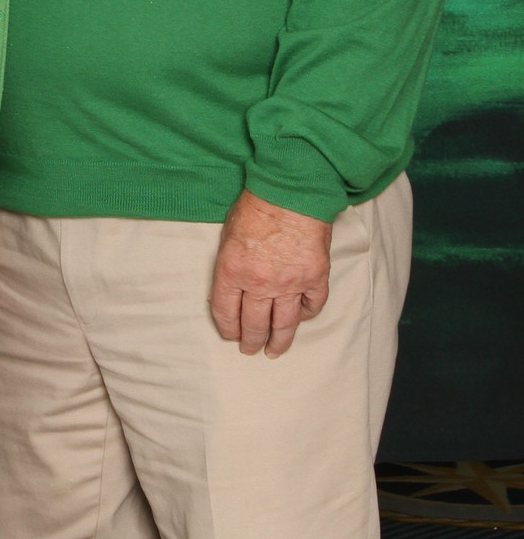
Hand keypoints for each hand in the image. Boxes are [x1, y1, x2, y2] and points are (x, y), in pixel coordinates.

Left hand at [208, 189, 331, 357]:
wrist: (290, 189)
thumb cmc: (255, 204)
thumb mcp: (228, 233)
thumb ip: (230, 264)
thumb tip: (231, 287)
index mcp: (233, 271)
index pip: (226, 313)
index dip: (228, 328)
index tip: (230, 335)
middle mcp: (260, 283)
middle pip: (254, 325)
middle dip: (251, 341)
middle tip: (250, 349)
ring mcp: (290, 283)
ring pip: (284, 325)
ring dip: (278, 342)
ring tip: (274, 351)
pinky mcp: (315, 278)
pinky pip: (311, 307)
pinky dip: (306, 315)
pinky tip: (300, 318)